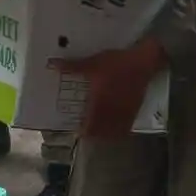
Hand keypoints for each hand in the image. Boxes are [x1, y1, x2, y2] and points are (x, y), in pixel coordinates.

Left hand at [49, 39, 165, 136]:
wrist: (143, 62)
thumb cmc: (116, 63)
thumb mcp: (92, 63)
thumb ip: (72, 67)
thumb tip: (52, 65)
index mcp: (99, 103)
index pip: (89, 126)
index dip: (82, 131)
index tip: (76, 129)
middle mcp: (111, 112)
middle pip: (100, 133)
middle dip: (92, 133)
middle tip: (85, 129)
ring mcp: (124, 113)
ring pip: (113, 132)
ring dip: (104, 133)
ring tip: (98, 128)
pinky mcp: (134, 111)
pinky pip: (125, 127)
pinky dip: (117, 130)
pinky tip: (114, 124)